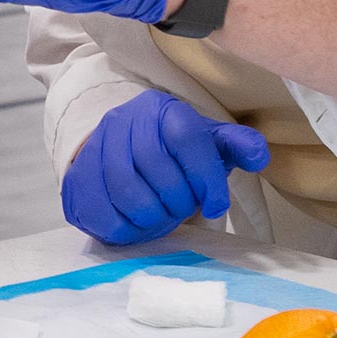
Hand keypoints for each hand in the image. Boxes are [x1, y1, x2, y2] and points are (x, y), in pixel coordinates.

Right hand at [61, 90, 269, 244]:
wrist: (119, 156)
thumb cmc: (173, 155)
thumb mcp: (208, 144)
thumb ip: (235, 146)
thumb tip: (259, 155)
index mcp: (161, 109)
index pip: (185, 138)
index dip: (205, 177)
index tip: (215, 205)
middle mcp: (123, 120)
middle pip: (154, 166)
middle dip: (177, 199)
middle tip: (183, 210)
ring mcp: (94, 149)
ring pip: (126, 189)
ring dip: (152, 215)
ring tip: (162, 218)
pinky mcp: (77, 180)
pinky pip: (103, 212)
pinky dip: (127, 228)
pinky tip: (138, 225)